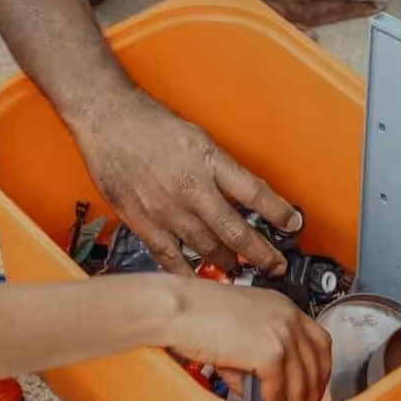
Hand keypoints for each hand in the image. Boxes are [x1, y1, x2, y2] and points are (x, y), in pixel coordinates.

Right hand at [75, 89, 298, 274]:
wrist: (107, 119)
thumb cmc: (147, 122)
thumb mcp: (197, 136)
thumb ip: (219, 167)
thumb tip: (243, 192)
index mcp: (209, 161)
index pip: (256, 193)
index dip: (279, 212)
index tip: (293, 224)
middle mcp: (192, 188)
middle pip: (236, 230)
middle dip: (261, 253)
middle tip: (274, 265)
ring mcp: (167, 209)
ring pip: (207, 249)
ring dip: (228, 264)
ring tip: (240, 272)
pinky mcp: (144, 223)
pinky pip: (171, 258)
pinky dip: (189, 273)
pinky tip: (200, 282)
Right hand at [165, 279, 331, 400]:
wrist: (180, 307)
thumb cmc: (198, 312)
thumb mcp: (240, 326)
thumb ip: (257, 350)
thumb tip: (261, 385)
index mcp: (283, 305)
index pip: (318, 340)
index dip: (319, 368)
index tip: (315, 385)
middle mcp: (288, 316)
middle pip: (316, 362)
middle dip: (313, 390)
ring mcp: (282, 333)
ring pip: (300, 380)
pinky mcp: (270, 352)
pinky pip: (280, 389)